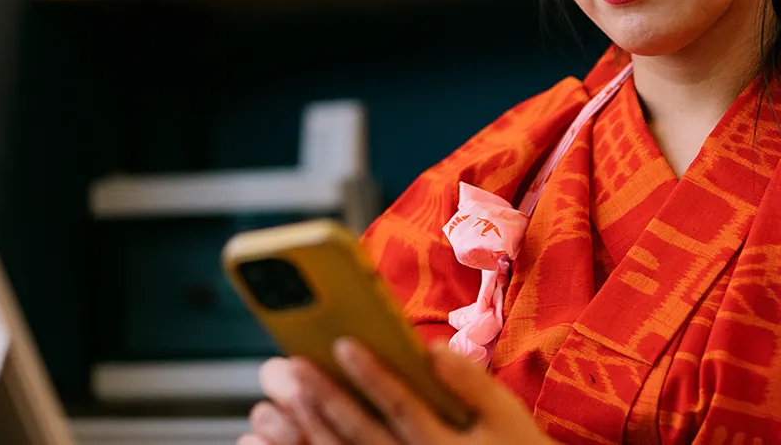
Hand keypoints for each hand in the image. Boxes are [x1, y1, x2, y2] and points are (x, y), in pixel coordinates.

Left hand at [240, 339, 555, 444]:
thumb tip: (433, 349)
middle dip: (324, 400)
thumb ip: (472, 382)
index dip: (373, 376)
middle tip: (291, 368)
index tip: (343, 345)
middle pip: (362, 434)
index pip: (402, 407)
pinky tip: (273, 443)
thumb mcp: (507, 417)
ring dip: (305, 434)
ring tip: (274, 405)